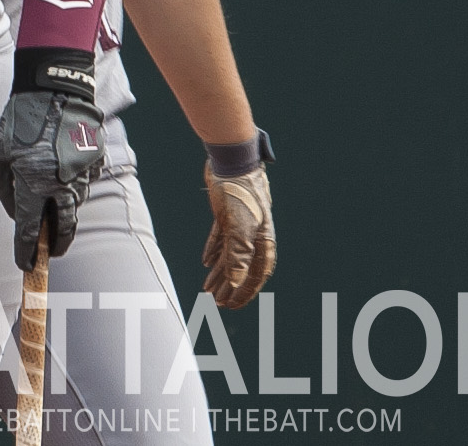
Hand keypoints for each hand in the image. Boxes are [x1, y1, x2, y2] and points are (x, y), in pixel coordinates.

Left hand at [0, 50, 105, 270]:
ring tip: (50, 209)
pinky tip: (61, 176)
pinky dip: (72, 188)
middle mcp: (61, 184)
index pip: (28, 230)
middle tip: (48, 252)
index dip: (26, 251)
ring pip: (74, 206)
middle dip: (55, 245)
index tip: (25, 265)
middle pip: (62, 228)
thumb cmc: (19, 121)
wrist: (54, 89)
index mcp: (33, 183)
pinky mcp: (94, 164)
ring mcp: (82, 175)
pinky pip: (82, 184)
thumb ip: (6, 190)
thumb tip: (16, 214)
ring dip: (63, 212)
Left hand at [203, 161, 275, 307]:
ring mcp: (240, 225)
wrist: (232, 162)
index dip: (244, 292)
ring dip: (219, 273)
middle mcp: (253, 235)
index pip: (255, 274)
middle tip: (216, 303)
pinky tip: (205, 262)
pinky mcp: (227, 215)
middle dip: (230, 287)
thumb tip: (238, 282)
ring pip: (230, 255)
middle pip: (242, 268)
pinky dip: (214, 251)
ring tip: (208, 288)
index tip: (231, 306)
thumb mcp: (239, 225)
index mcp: (262, 241)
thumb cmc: (240, 192)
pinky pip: (221, 239)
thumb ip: (239, 254)